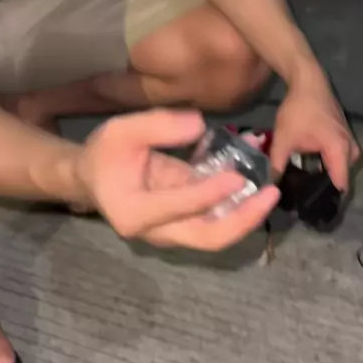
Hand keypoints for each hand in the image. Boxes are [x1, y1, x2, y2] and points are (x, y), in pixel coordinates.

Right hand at [77, 109, 280, 250]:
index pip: (179, 208)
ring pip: (217, 234)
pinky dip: (238, 200)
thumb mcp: (121, 131)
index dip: (210, 194)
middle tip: (270, 195)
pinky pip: (216, 217)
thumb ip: (158, 126)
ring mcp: (174, 230)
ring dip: (247, 212)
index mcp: (134, 213)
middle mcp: (157, 231)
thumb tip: (199, 125)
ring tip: (270, 186)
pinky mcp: (187, 220)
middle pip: (208, 238)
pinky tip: (256, 174)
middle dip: (243, 220)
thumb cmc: (104, 155)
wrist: (92, 177)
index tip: (237, 177)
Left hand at [270, 77, 359, 191]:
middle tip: (304, 200)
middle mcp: (351, 150)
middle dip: (324, 190)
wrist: (309, 82)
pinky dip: (327, 165)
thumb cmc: (297, 111)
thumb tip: (269, 188)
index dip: (326, 200)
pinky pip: (339, 159)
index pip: (340, 186)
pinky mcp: (345, 137)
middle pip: (340, 179)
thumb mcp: (283, 140)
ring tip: (305, 187)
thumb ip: (277, 166)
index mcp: (339, 152)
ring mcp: (350, 142)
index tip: (311, 210)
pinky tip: (310, 169)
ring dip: (325, 177)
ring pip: (340, 169)